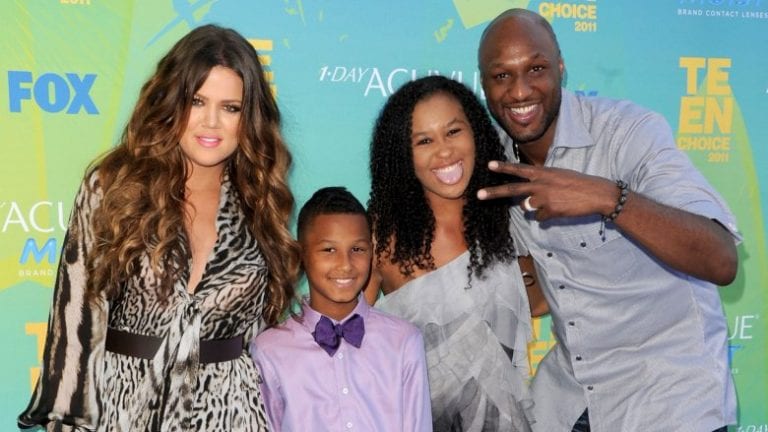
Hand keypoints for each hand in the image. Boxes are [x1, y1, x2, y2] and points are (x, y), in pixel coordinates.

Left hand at [477, 161, 617, 220]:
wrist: (597, 193)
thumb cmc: (578, 184)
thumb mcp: (558, 176)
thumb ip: (541, 182)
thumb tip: (528, 199)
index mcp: (543, 172)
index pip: (519, 169)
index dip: (504, 167)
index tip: (489, 165)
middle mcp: (541, 184)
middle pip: (512, 189)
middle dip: (494, 192)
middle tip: (478, 195)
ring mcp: (544, 198)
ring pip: (526, 207)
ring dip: (534, 207)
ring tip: (552, 202)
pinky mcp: (550, 210)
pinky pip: (540, 217)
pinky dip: (548, 216)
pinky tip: (560, 210)